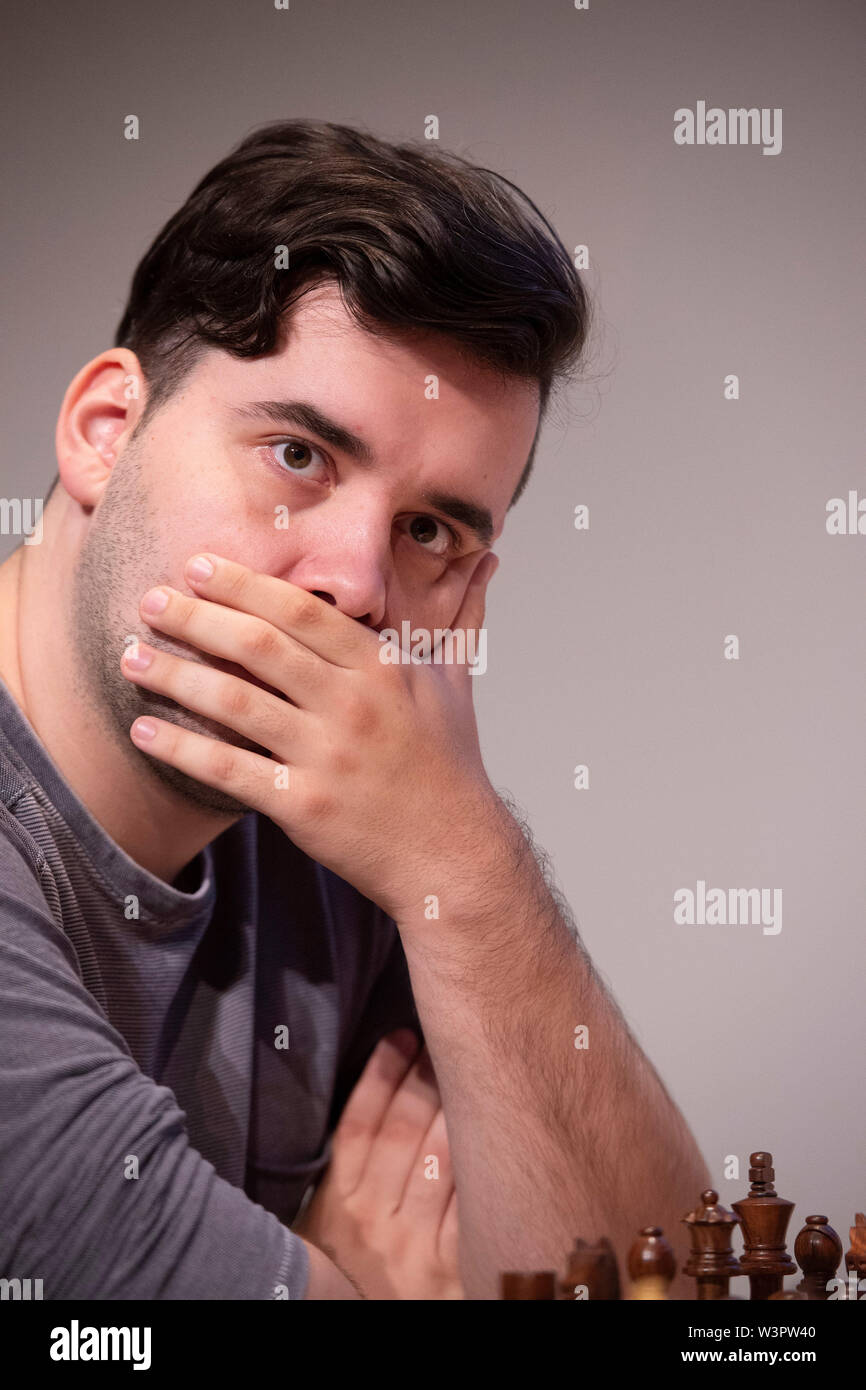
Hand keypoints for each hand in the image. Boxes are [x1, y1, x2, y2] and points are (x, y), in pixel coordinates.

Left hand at [121, 551, 504, 920]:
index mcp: (382, 668)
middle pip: (258, 644)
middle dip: (196, 617)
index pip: (301, 610)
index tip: (195, 566)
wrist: (454, 854)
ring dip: (175, 674)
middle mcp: (352, 704)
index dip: (242, 584)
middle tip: (150, 600)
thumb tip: (486, 558)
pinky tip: (144, 730)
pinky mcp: (305, 806)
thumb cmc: (450, 765)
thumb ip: (461, 615)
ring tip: (131, 656)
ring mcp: (327, 756)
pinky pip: (230, 770)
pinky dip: (182, 749)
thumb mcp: (457, 683)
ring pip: (235, 701)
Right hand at [294, 1029, 461, 1299]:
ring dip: (461, 1106)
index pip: (358, 1126)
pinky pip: (471, 1198)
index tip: (402, 1035)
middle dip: (426, 1078)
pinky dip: (485, 1157)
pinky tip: (498, 1125)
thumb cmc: (359, 1267)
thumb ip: (353, 1166)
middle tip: (449, 1036)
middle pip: (402, 1133)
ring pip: (442, 1157)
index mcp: (335, 1207)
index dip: (381, 1075)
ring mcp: (414, 1248)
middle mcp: (370, 1226)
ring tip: (480, 1066)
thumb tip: (383, 1082)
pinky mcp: (454, 1267)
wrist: (376, 1318)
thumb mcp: (336, 1220)